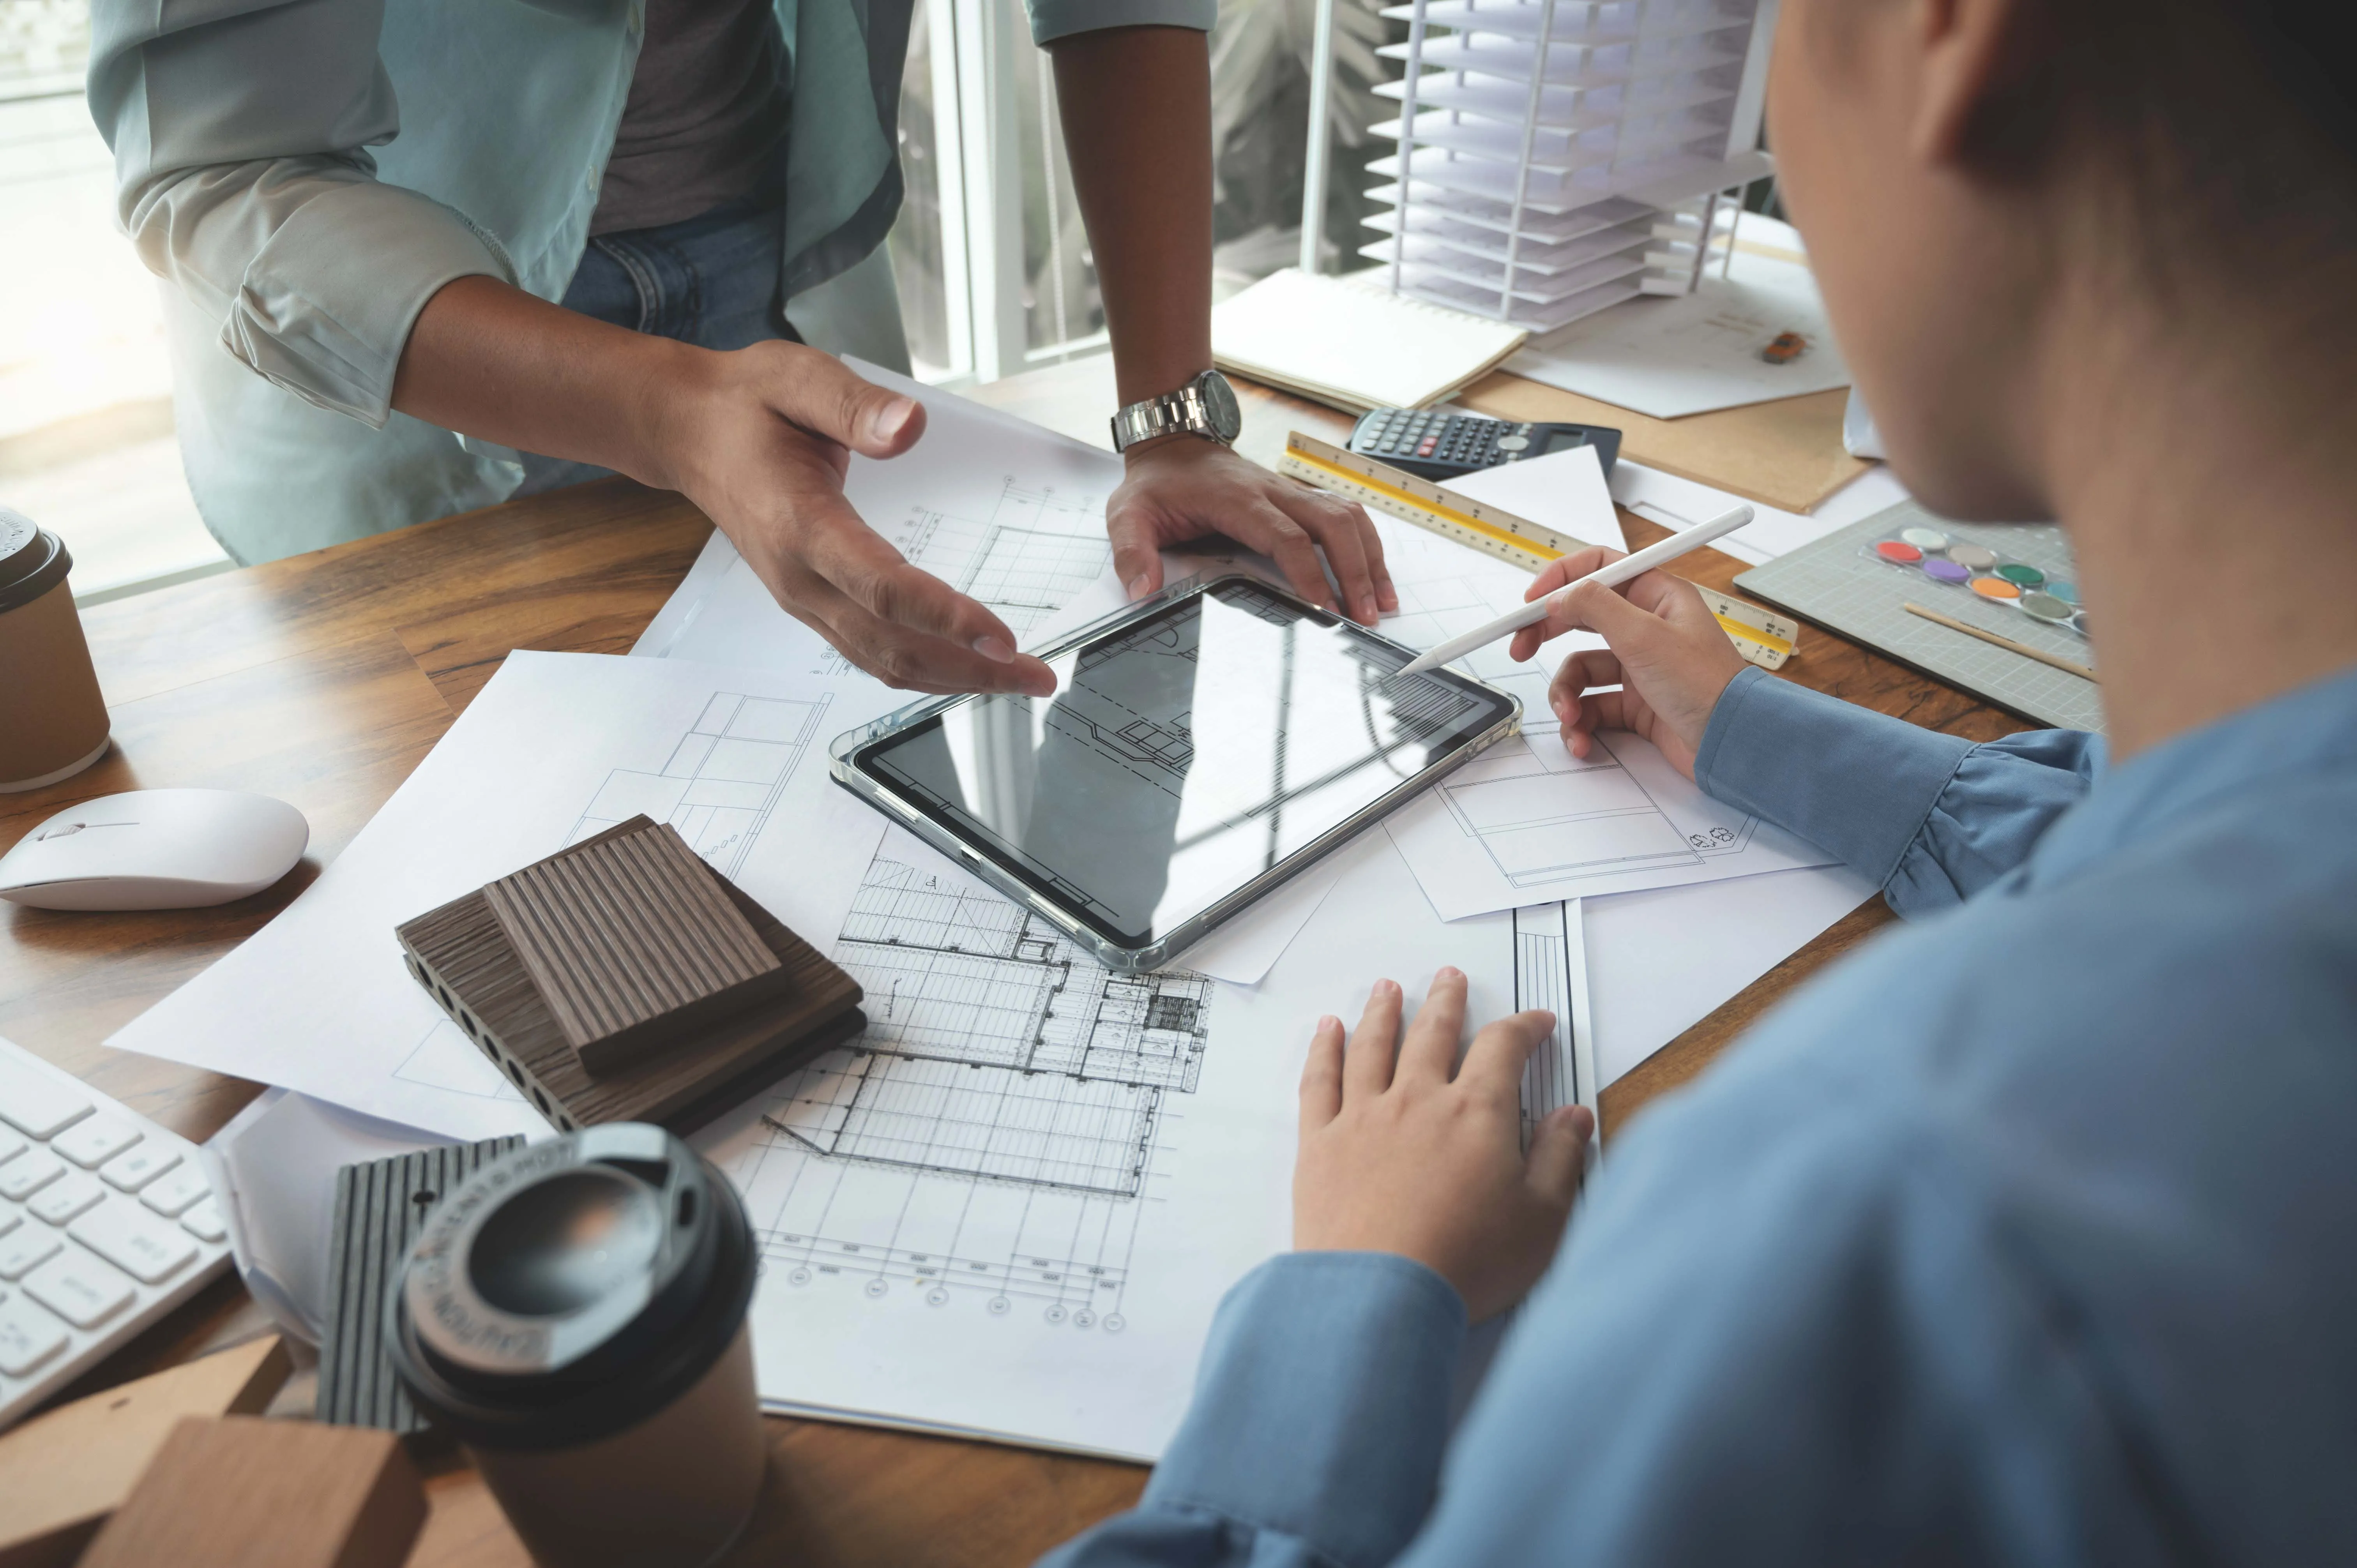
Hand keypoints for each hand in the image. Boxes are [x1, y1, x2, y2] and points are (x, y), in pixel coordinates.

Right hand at [660, 343, 1057, 696]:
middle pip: (892, 644)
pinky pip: (871, 652)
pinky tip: (966, 669)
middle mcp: (800, 578)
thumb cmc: (744, 404)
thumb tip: (909, 426)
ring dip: (953, 678)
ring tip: (1017, 680)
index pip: (882, 587)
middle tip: (1038, 676)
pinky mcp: (812, 603)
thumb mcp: (796, 378)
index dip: (945, 618)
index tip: (1002, 638)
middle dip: (970, 668)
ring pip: (883, 660)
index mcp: (800, 524)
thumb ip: (853, 406)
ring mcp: (803, 598)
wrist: (689, 433)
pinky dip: (924, 668)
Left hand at [1107, 437, 1397, 624]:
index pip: (1286, 537)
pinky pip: (1346, 513)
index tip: (1325, 611)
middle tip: (1365, 618)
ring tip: (1381, 603)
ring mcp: (1291, 491)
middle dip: (1356, 571)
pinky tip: (1375, 574)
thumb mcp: (1127, 514)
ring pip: (1349, 515)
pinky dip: (1366, 543)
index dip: (1310, 574)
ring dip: (1370, 558)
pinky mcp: (1299, 496)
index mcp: (1238, 500)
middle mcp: (1274, 491)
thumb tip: (1143, 592)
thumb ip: (1133, 552)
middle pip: (1333, 524)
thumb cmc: (1156, 483)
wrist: (1172, 442)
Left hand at [1294, 970, 1592, 1320]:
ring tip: (1387, 989)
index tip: (1537, 1021)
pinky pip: (1321, 1082)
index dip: (1524, 1028)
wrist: (1380, 1296)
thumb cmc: (1465, 1262)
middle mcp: (1418, 1100)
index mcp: (1476, 1113)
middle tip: (1449, 977)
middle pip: (1433, 1033)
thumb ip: (1559, 1160)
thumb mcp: (1541, 1219)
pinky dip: (1325, 1050)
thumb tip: (1574, 1117)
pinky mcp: (1321, 1144)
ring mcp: (1363, 1118)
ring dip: (1383, 1012)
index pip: (1504, 1049)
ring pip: (1373, 1046)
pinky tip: (1328, 1031)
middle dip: (1446, 1001)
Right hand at [1506, 546, 1746, 778]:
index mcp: (1656, 597)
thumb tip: (1558, 595)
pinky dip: (1581, 723)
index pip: (1599, 569)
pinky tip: (1583, 739)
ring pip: (1580, 670)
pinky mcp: (1635, 705)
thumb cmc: (1705, 685)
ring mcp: (1640, 667)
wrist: (1732, 743)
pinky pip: (1592, 706)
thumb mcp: (1644, 635)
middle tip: (1519, 649)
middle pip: (1580, 618)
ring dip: (1565, 694)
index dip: (1560, 580)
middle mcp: (1647, 627)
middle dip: (1546, 636)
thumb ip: (1595, 606)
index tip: (1529, 602)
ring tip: (1569, 716)